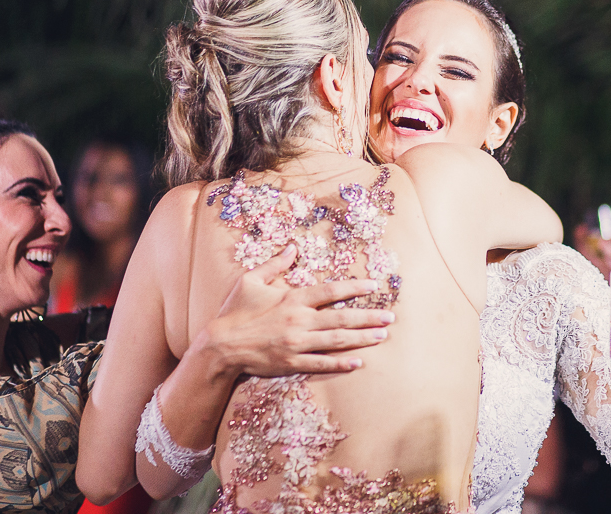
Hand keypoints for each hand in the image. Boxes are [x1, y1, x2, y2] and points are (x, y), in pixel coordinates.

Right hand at [200, 245, 393, 377]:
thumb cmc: (234, 311)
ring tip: (382, 336)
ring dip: (362, 338)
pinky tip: (358, 362)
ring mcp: (297, 344)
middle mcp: (299, 321)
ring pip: (337, 340)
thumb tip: (292, 248)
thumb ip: (275, 265)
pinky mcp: (291, 363)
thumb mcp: (250, 280)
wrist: (220, 346)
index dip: (355, 287)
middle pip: (342, 317)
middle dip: (368, 316)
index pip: (331, 290)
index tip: (374, 286)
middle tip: (390, 317)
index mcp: (292, 299)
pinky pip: (321, 363)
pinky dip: (340, 363)